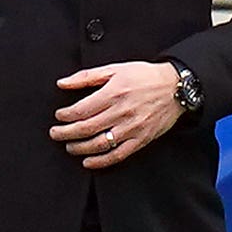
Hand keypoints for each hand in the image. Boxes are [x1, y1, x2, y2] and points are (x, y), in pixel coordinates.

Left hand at [49, 61, 183, 168]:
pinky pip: (117, 155)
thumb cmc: (144, 76)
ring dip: (79, 148)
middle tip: (55, 134)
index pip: (81, 110)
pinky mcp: (141, 140)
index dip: (65, 116)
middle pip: (86, 128)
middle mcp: (121, 112)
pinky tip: (88, 161)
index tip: (59, 116)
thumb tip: (63, 83)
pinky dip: (100, 161)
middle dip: (66, 133)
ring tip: (69, 146)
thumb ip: (87, 77)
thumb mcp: (114, 69)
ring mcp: (132, 128)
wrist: (175, 87)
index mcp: (113, 93)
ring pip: (99, 144)